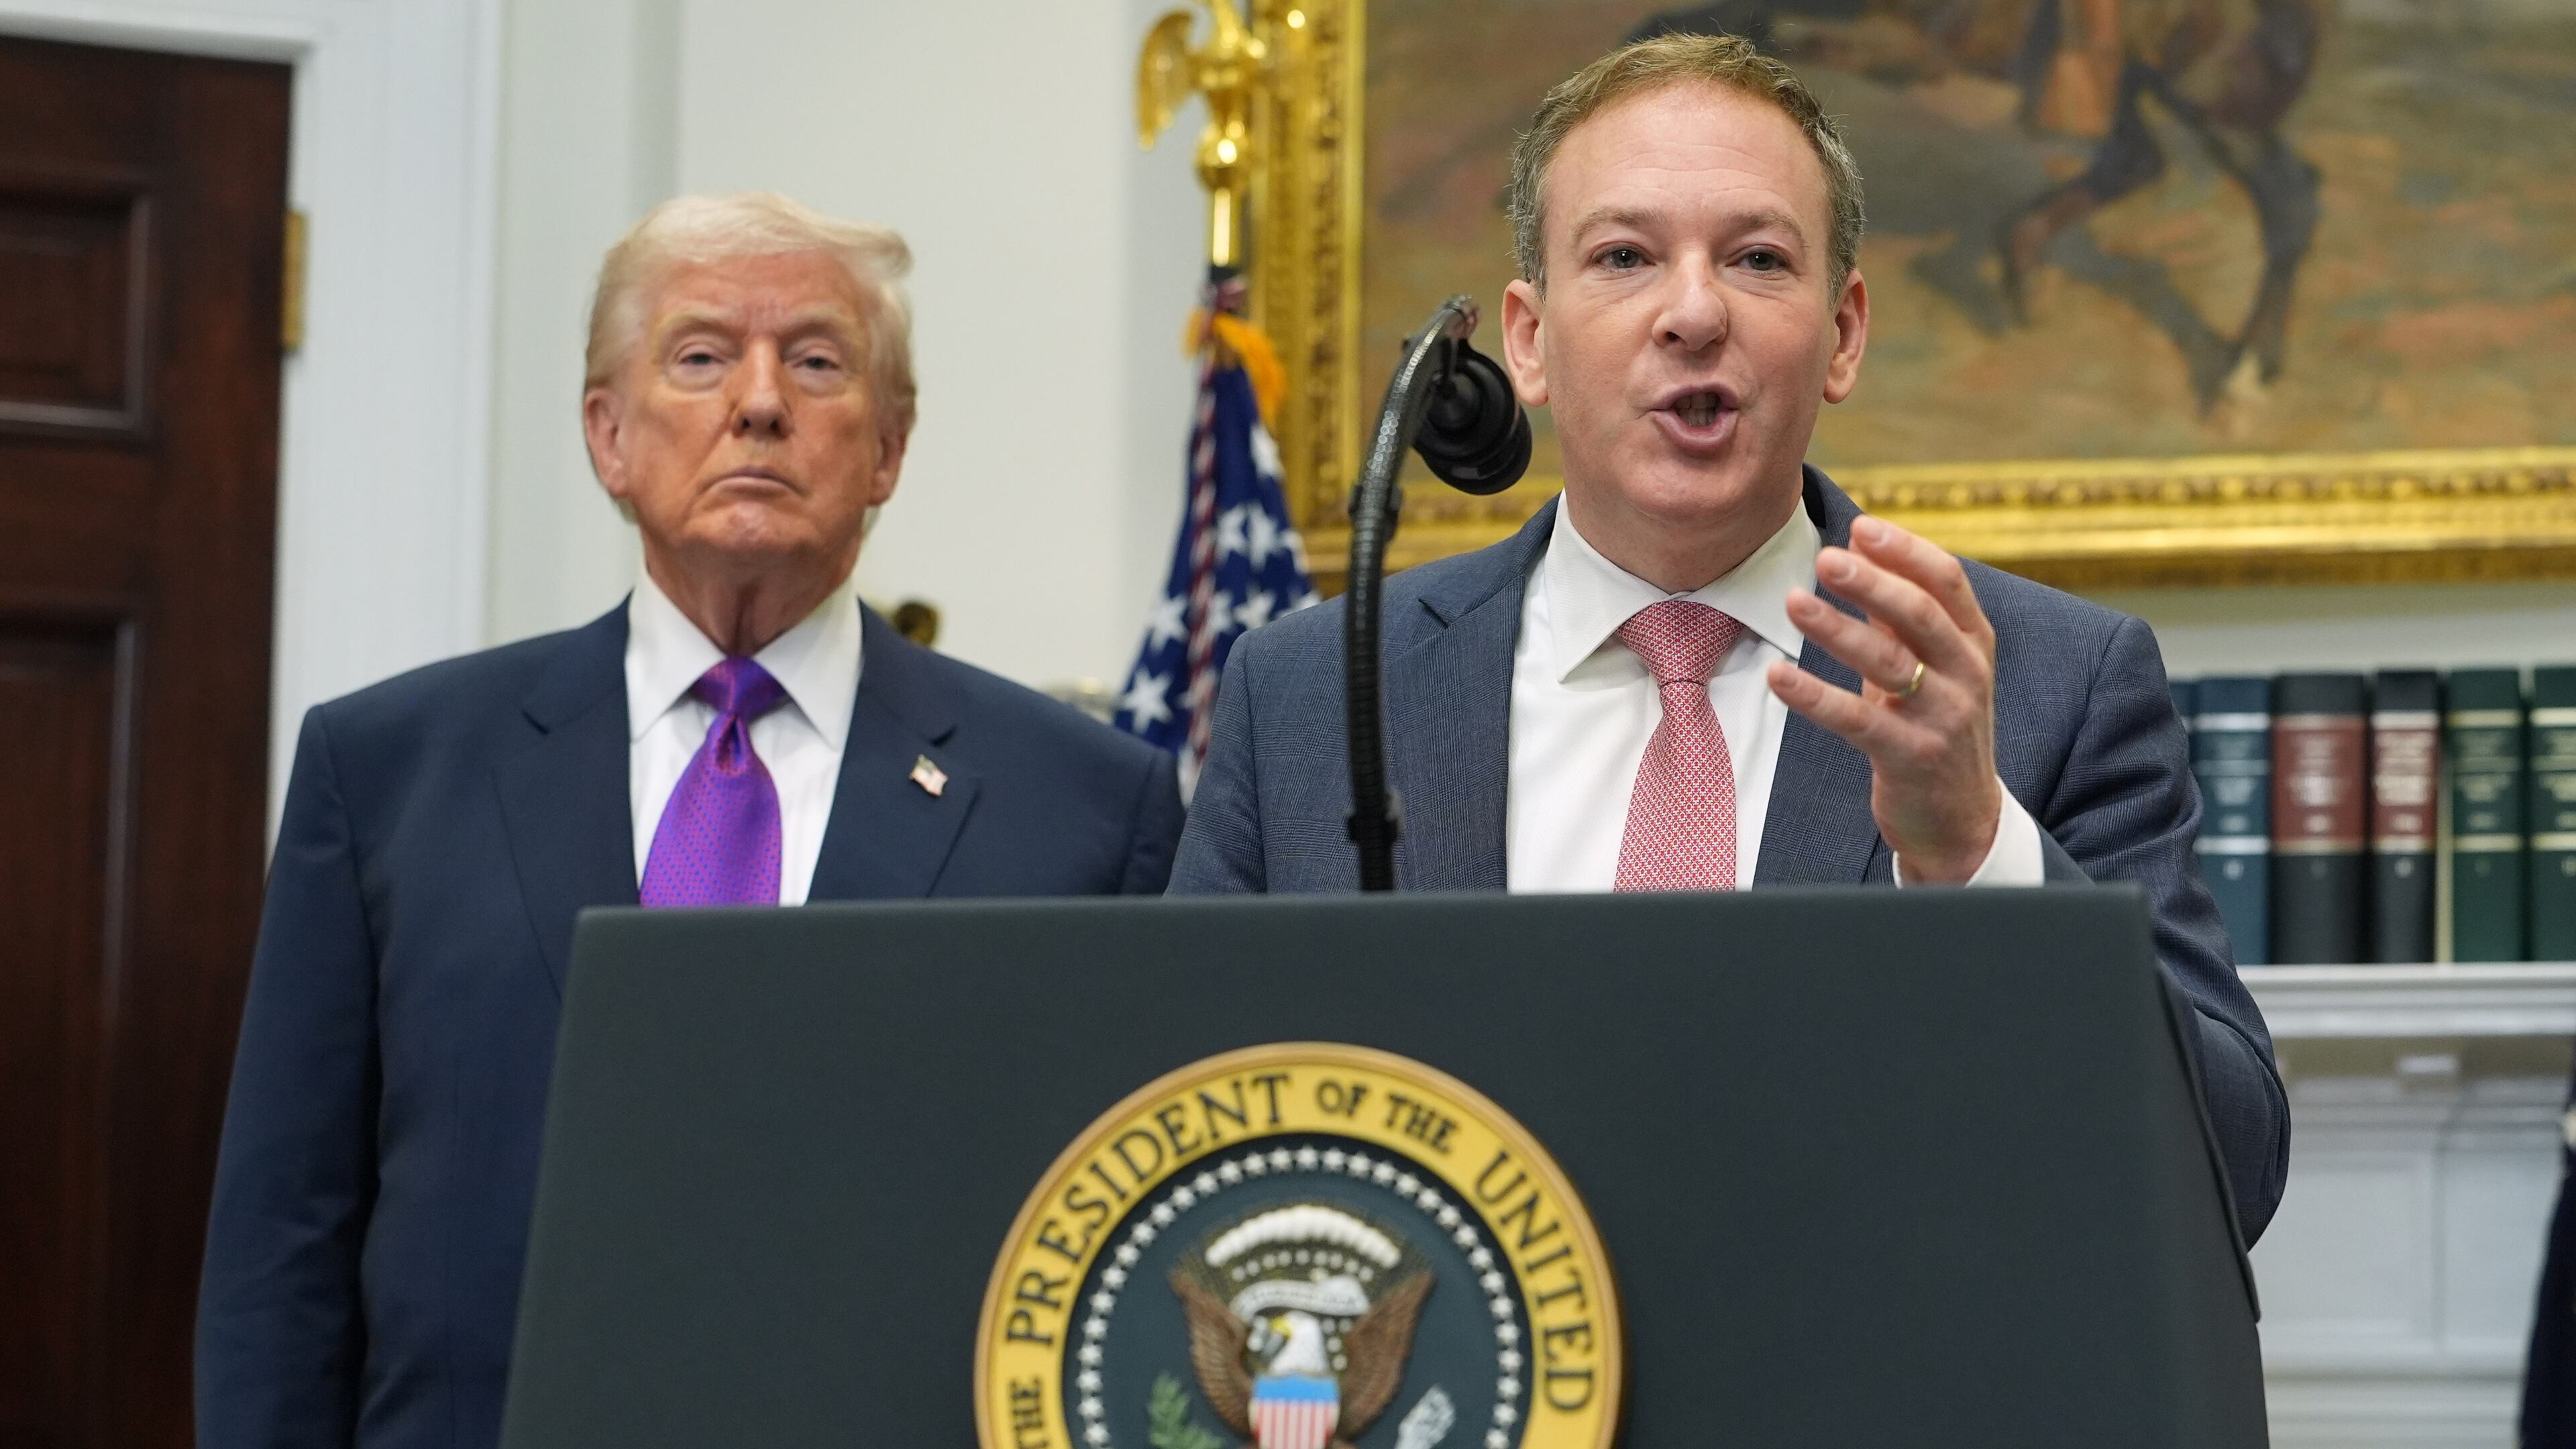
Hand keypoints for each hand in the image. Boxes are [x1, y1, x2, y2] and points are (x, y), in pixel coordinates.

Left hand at [1765, 515, 2000, 883]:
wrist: (1962, 818)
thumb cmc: (1935, 725)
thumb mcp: (1931, 665)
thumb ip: (1899, 614)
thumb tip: (1856, 548)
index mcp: (1973, 642)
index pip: (1948, 581)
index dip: (1905, 550)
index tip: (1861, 526)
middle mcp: (1966, 673)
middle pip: (1920, 615)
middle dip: (1872, 582)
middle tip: (1826, 558)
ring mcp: (1942, 716)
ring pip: (1888, 663)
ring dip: (1837, 630)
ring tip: (1793, 602)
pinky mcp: (1911, 756)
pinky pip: (1857, 720)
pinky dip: (1814, 696)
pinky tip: (1777, 676)